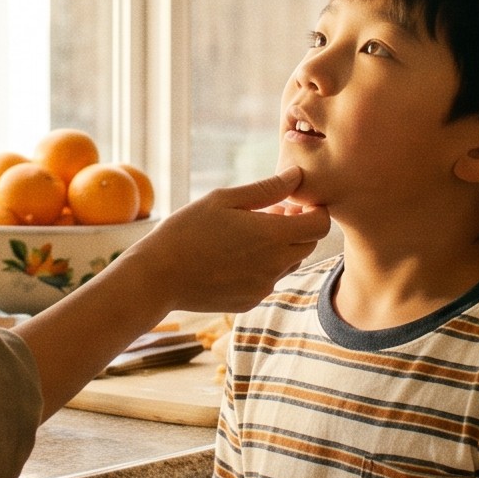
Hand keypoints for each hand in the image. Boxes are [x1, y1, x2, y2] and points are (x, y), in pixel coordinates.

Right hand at [116, 168, 331, 315]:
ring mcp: (263, 287)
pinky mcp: (251, 301)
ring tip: (247, 234)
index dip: (314, 210)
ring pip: (290, 263)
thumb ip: (268, 189)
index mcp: (272, 236)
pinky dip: (262, 266)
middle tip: (269, 213)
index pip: (321, 224)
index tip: (293, 203)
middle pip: (309, 244)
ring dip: (280, 247)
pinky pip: (268, 280)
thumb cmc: (187, 229)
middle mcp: (275, 265)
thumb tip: (298, 175)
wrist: (157, 277)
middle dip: (298, 227)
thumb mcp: (225, 199)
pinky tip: (232, 257)